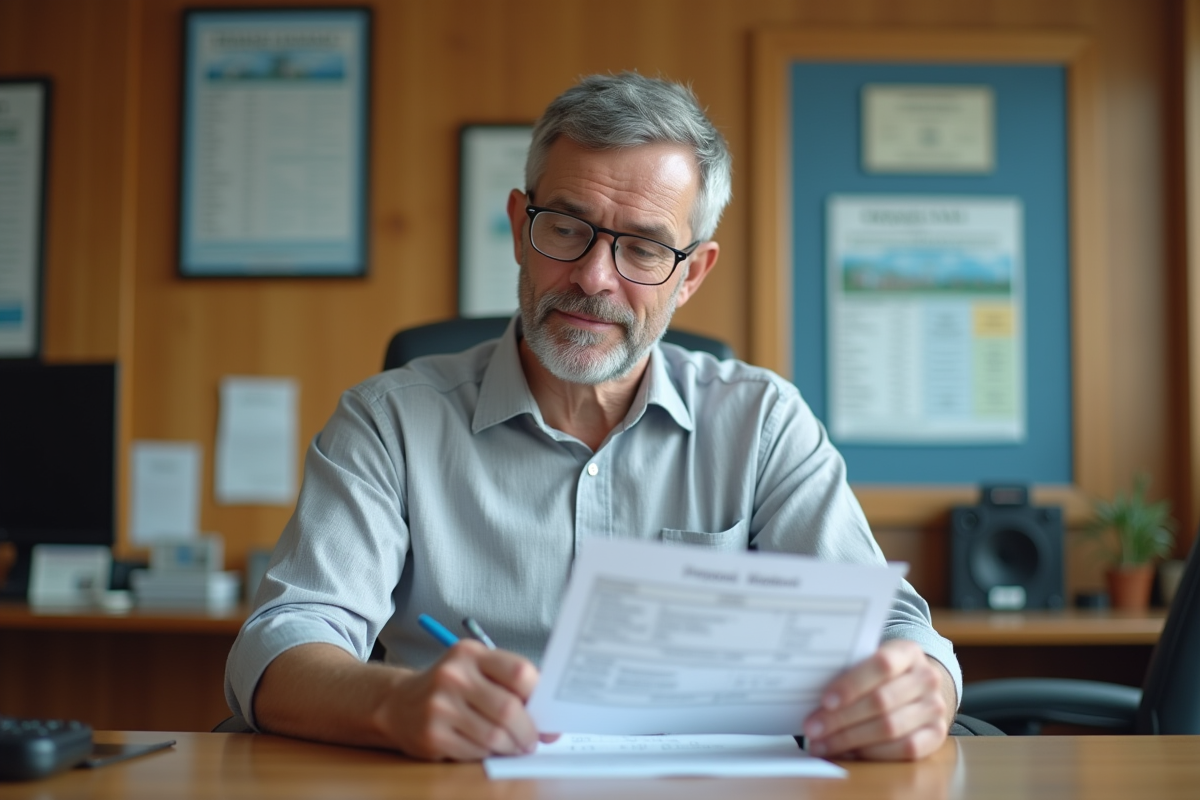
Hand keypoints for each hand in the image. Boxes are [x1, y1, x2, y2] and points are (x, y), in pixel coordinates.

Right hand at [381, 640, 545, 760]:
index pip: (519, 671)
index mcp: (470, 653)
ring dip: (511, 747)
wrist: (398, 704)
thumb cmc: (450, 688)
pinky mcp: (432, 735)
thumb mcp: (475, 670)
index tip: (545, 710)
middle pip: (509, 709)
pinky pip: (476, 752)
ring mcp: (440, 706)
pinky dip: (488, 754)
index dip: (539, 695)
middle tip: (533, 740)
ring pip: (494, 736)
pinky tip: (487, 748)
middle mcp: (453, 676)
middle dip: (528, 731)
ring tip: (514, 746)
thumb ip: (509, 685)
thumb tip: (550, 720)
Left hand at [802, 639, 954, 760]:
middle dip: (841, 718)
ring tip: (822, 744)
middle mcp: (927, 678)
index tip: (825, 701)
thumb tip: (808, 688)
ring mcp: (935, 707)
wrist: (919, 684)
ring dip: (850, 739)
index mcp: (908, 651)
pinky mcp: (937, 734)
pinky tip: (847, 753)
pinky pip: (904, 749)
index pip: (882, 665)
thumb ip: (848, 669)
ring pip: (890, 728)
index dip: (852, 685)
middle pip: (881, 701)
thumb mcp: (868, 659)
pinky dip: (872, 753)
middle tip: (812, 729)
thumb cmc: (881, 672)